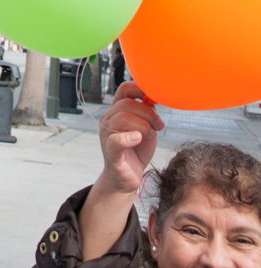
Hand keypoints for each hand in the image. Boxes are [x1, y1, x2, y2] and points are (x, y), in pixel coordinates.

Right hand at [98, 81, 162, 195]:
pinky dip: (128, 138)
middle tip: (160, 125)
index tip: (155, 98)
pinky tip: (138, 139)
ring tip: (153, 134)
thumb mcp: (146, 129)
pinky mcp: (110, 151)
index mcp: (117, 110)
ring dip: (143, 124)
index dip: (140, 89)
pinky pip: (115, 140)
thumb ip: (148, 114)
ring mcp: (107, 134)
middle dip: (148, 112)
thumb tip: (154, 100)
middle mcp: (108, 119)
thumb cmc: (137, 151)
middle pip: (126, 103)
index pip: (124, 89)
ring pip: (122, 118)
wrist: (128, 178)